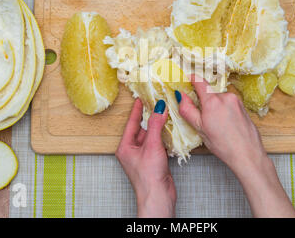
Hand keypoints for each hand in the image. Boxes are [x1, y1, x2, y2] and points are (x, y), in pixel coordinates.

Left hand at [116, 99, 175, 217]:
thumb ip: (155, 125)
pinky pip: (157, 143)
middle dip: (149, 116)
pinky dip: (163, 135)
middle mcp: (132, 151)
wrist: (158, 196)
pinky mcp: (153, 161)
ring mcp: (143, 156)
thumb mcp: (152, 145)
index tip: (141, 98)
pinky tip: (169, 130)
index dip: (137, 110)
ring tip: (164, 113)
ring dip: (157, 126)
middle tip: (156, 103)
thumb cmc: (149, 176)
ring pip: (150, 136)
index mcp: (125, 147)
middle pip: (141, 128)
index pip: (132, 123)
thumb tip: (158, 109)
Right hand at [177, 75, 266, 170]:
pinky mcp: (243, 106)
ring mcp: (236, 101)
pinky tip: (225, 124)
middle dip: (204, 99)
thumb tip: (181, 96)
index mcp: (213, 101)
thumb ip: (188, 109)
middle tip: (201, 115)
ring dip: (215, 106)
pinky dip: (224, 110)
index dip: (192, 78)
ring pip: (220, 98)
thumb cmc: (223, 145)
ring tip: (216, 124)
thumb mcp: (200, 129)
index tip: (187, 78)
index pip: (200, 81)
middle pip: (210, 91)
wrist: (247, 154)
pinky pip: (229, 103)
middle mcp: (226, 97)